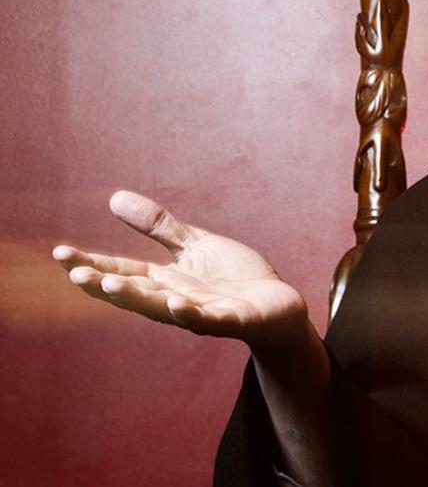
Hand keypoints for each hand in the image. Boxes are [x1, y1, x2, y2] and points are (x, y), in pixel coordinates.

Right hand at [53, 190, 308, 349]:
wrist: (278, 305)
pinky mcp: (234, 320)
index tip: (59, 254)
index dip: (92, 264)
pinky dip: (192, 314)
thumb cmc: (233, 278)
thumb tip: (115, 197)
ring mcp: (203, 312)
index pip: (122, 271)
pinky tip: (178, 303)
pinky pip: (210, 319)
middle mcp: (176, 300)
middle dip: (105, 285)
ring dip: (138, 299)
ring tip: (111, 284)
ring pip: (164, 309)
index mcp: (165, 281)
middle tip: (74, 274)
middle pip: (135, 293)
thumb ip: (158, 227)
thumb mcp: (193, 246)